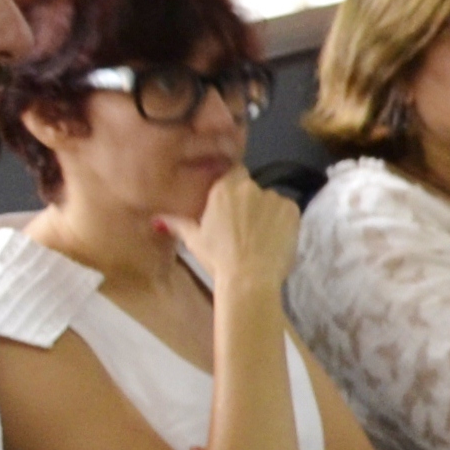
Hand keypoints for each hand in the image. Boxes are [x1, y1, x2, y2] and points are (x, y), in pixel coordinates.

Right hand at [160, 168, 298, 301]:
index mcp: (223, 189)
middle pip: (251, 188)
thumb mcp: (194, 240)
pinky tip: (275, 238)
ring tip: (261, 237)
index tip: (234, 202)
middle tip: (245, 227)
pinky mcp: (292, 209)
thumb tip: (157, 220)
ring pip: (271, 200)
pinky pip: (288, 211)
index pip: (233, 172)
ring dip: (267, 213)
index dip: (234, 185)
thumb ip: (177, 224)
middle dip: (249, 203)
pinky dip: (284, 222)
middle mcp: (248, 187)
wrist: (249, 278)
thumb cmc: (218, 258)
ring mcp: (273, 197)